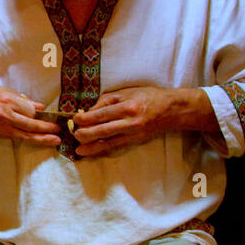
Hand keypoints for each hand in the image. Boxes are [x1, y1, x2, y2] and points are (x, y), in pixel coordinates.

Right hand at [0, 86, 60, 145]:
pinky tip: (40, 141)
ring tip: (55, 140)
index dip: (40, 113)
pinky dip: (31, 139)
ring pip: (27, 134)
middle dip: (47, 127)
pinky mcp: (0, 134)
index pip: (30, 109)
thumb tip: (39, 107)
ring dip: (43, 138)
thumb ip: (22, 99)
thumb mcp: (4, 91)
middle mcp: (6, 114)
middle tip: (59, 128)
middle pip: (31, 122)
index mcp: (8, 100)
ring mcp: (3, 126)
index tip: (49, 115)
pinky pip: (19, 138)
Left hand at [70, 86, 188, 156]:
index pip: (102, 114)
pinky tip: (91, 152)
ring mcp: (133, 134)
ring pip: (108, 142)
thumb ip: (107, 100)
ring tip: (78, 150)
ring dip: (91, 146)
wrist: (171, 110)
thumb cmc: (148, 97)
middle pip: (103, 130)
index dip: (86, 118)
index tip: (75, 119)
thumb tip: (89, 110)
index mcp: (127, 106)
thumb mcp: (127, 92)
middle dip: (85, 133)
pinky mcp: (135, 141)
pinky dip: (101, 149)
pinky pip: (115, 147)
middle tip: (74, 134)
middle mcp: (130, 122)